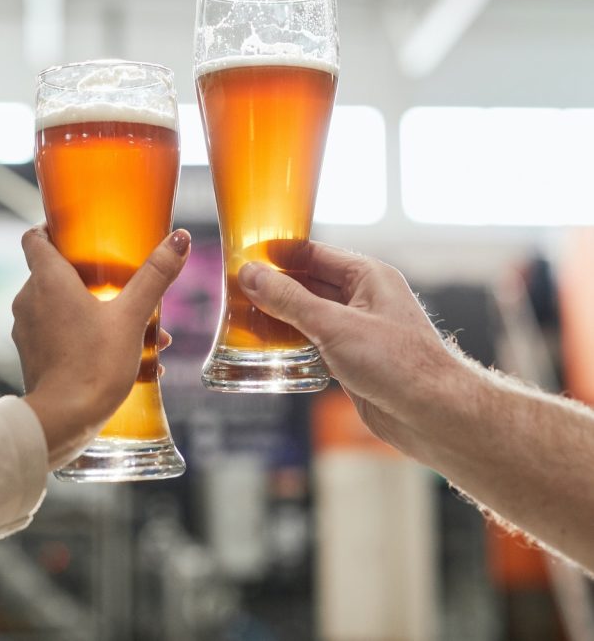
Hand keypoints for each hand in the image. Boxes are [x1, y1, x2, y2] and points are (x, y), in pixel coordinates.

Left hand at [12, 226, 189, 469]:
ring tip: (138, 328)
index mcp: (47, 280)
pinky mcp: (33, 356)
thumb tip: (180, 239)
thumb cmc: (94, 364)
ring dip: (95, 310)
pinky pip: (60, 334)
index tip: (78, 233)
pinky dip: (86, 335)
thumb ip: (155, 276)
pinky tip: (125, 355)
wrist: (63, 421)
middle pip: (55, 272)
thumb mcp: (132, 316)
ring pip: (61, 306)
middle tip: (123, 283)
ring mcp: (27, 330)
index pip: (35, 237)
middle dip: (91, 277)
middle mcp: (29, 300)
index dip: (53, 229)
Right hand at [238, 242, 470, 457]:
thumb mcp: (334, 325)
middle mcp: (364, 298)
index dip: (279, 256)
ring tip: (243, 319)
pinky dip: (292, 344)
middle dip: (275, 288)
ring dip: (281, 318)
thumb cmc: (398, 364)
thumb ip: (289, 300)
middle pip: (309, 284)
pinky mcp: (354, 359)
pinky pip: (315, 342)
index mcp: (368, 276)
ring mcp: (359, 329)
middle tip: (235, 292)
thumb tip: (252, 275)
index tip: (245, 258)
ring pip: (310, 315)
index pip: (314, 254)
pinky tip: (268, 349)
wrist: (433, 416)